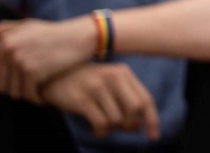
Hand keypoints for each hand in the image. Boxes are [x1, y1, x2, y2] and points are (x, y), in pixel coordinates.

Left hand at [0, 16, 95, 101]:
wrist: (79, 37)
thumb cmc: (55, 33)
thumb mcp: (28, 26)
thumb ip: (7, 32)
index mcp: (4, 38)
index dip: (4, 81)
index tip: (17, 84)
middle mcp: (8, 47)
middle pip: (0, 83)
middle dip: (14, 90)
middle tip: (28, 92)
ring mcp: (19, 59)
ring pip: (13, 91)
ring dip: (25, 96)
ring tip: (35, 94)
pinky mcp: (32, 71)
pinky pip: (27, 93)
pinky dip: (36, 99)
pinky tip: (43, 98)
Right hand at [39, 63, 159, 139]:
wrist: (55, 76)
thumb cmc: (88, 83)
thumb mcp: (110, 85)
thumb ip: (127, 101)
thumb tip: (139, 128)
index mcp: (124, 73)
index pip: (146, 99)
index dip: (152, 120)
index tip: (154, 136)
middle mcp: (113, 77)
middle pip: (135, 109)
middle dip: (130, 124)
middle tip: (121, 128)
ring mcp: (97, 87)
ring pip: (117, 119)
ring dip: (112, 129)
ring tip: (103, 125)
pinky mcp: (82, 99)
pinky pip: (101, 123)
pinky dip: (101, 132)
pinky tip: (96, 130)